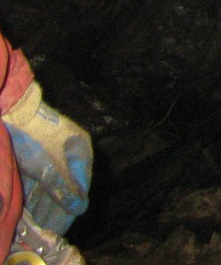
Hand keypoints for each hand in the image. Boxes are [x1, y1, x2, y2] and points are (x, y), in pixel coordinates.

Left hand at [5, 81, 91, 234]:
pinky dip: (33, 196)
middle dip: (55, 210)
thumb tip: (81, 209)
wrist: (13, 114)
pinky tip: (28, 211)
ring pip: (49, 185)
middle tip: (48, 231)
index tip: (63, 227)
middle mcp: (68, 153)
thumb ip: (65, 190)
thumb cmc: (37, 138)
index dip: (71, 208)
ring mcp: (51, 154)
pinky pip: (37, 181)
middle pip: (64, 187)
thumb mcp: (51, 167)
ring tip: (36, 225)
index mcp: (80, 151)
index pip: (80, 186)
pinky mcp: (34, 156)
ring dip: (43, 205)